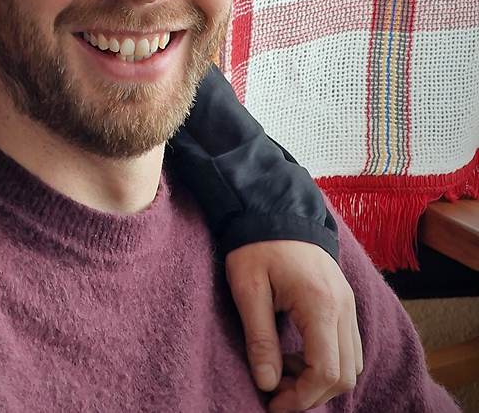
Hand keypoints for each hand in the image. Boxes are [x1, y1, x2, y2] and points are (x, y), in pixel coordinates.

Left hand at [225, 239, 362, 411]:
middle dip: (311, 393)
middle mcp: (344, 306)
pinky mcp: (344, 301)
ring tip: (281, 370)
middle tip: (275, 392)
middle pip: (345, 375)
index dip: (301, 398)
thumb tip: (267, 384)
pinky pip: (347, 346)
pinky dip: (326, 361)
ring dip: (320, 379)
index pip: (326, 371)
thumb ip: (259, 338)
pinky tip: (295, 354)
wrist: (273, 206)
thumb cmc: (256, 243)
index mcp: (321, 303)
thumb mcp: (247, 288)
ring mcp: (348, 303)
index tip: (272, 404)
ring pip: (350, 364)